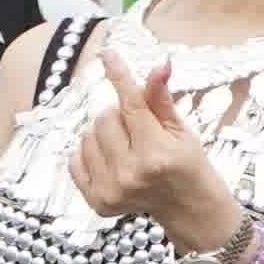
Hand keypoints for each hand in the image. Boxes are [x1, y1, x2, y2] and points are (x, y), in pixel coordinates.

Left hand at [69, 38, 240, 249]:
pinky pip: (75, 160)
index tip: (108, 55)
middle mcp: (131, 173)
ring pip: (87, 136)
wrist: (188, 208)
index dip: (120, 76)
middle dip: (119, 115)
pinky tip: (110, 159)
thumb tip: (159, 65)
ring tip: (125, 145)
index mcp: (157, 154)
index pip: (132, 104)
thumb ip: (161, 98)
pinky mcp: (97, 201)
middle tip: (137, 127)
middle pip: (104, 118)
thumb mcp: (181, 130)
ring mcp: (111, 189)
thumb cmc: (188, 165)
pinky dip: (89, 152)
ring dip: (104, 133)